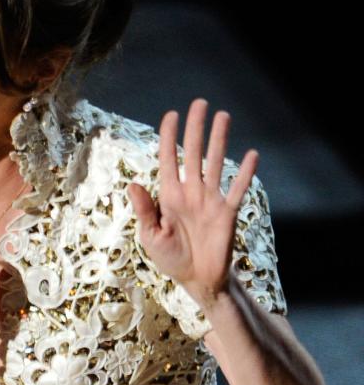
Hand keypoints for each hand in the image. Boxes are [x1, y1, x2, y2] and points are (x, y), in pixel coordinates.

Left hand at [125, 98, 258, 310]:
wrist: (197, 280)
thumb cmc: (171, 258)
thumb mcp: (150, 236)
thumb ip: (144, 210)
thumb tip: (132, 184)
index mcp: (168, 195)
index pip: (168, 159)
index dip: (168, 137)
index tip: (171, 114)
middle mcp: (190, 192)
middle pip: (193, 153)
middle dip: (195, 129)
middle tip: (199, 103)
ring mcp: (210, 200)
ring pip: (215, 164)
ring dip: (219, 140)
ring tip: (223, 116)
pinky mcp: (227, 213)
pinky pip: (237, 190)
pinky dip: (244, 174)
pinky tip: (252, 155)